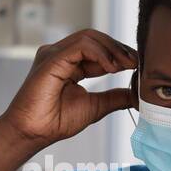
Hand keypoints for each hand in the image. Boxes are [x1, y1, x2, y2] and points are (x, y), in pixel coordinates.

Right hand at [1, 29, 137, 146]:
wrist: (33, 132)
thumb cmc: (54, 122)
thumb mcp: (95, 106)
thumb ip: (114, 97)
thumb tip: (135, 94)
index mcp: (68, 64)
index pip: (97, 49)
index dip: (119, 54)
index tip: (137, 65)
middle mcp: (60, 54)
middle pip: (95, 38)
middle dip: (118, 48)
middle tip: (136, 62)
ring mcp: (54, 54)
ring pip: (89, 37)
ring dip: (112, 48)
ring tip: (126, 65)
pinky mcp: (52, 58)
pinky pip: (81, 45)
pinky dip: (100, 53)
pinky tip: (112, 68)